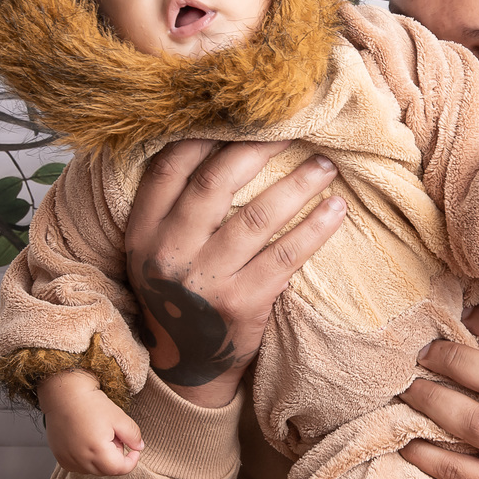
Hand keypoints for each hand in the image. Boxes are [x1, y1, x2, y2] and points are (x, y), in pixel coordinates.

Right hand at [38, 370, 143, 475]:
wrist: (65, 396)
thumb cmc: (91, 404)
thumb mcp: (119, 417)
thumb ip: (133, 435)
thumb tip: (139, 447)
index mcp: (97, 452)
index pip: (119, 469)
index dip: (131, 461)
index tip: (134, 450)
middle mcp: (80, 460)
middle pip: (106, 470)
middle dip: (115, 457)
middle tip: (114, 435)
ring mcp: (68, 460)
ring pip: (93, 469)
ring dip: (101, 458)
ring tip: (99, 435)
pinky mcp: (61, 457)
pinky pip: (79, 466)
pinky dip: (87, 457)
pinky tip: (87, 439)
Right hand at [124, 138, 346, 407]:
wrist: (187, 366)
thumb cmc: (181, 292)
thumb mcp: (156, 249)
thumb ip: (174, 205)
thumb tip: (217, 135)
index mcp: (143, 231)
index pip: (170, 167)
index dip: (206, 134)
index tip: (243, 113)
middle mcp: (168, 253)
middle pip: (216, 182)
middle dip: (259, 148)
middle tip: (294, 129)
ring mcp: (205, 280)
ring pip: (257, 216)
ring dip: (298, 184)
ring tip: (326, 166)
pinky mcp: (242, 303)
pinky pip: (287, 255)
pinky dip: (315, 227)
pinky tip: (336, 208)